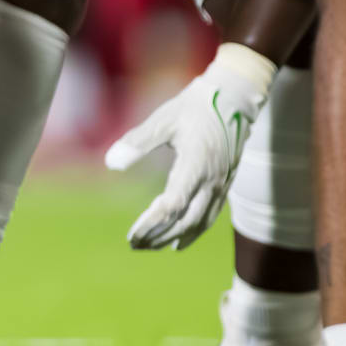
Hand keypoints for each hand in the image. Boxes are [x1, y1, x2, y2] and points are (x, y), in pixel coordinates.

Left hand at [105, 43, 276, 249]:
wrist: (235, 97)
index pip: (173, 206)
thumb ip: (137, 142)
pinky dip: (193, 231)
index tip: (132, 235)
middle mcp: (212, 181)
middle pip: (186, 221)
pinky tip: (179, 240)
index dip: (152, 224)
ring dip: (174, 237)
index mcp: (196, 166)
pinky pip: (210, 216)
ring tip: (151, 247)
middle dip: (159, 236)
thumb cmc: (195, 106)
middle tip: (134, 245)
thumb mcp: (163, 120)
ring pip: (200, 222)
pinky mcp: (224, 184)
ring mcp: (221, 184)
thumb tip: (110, 164)